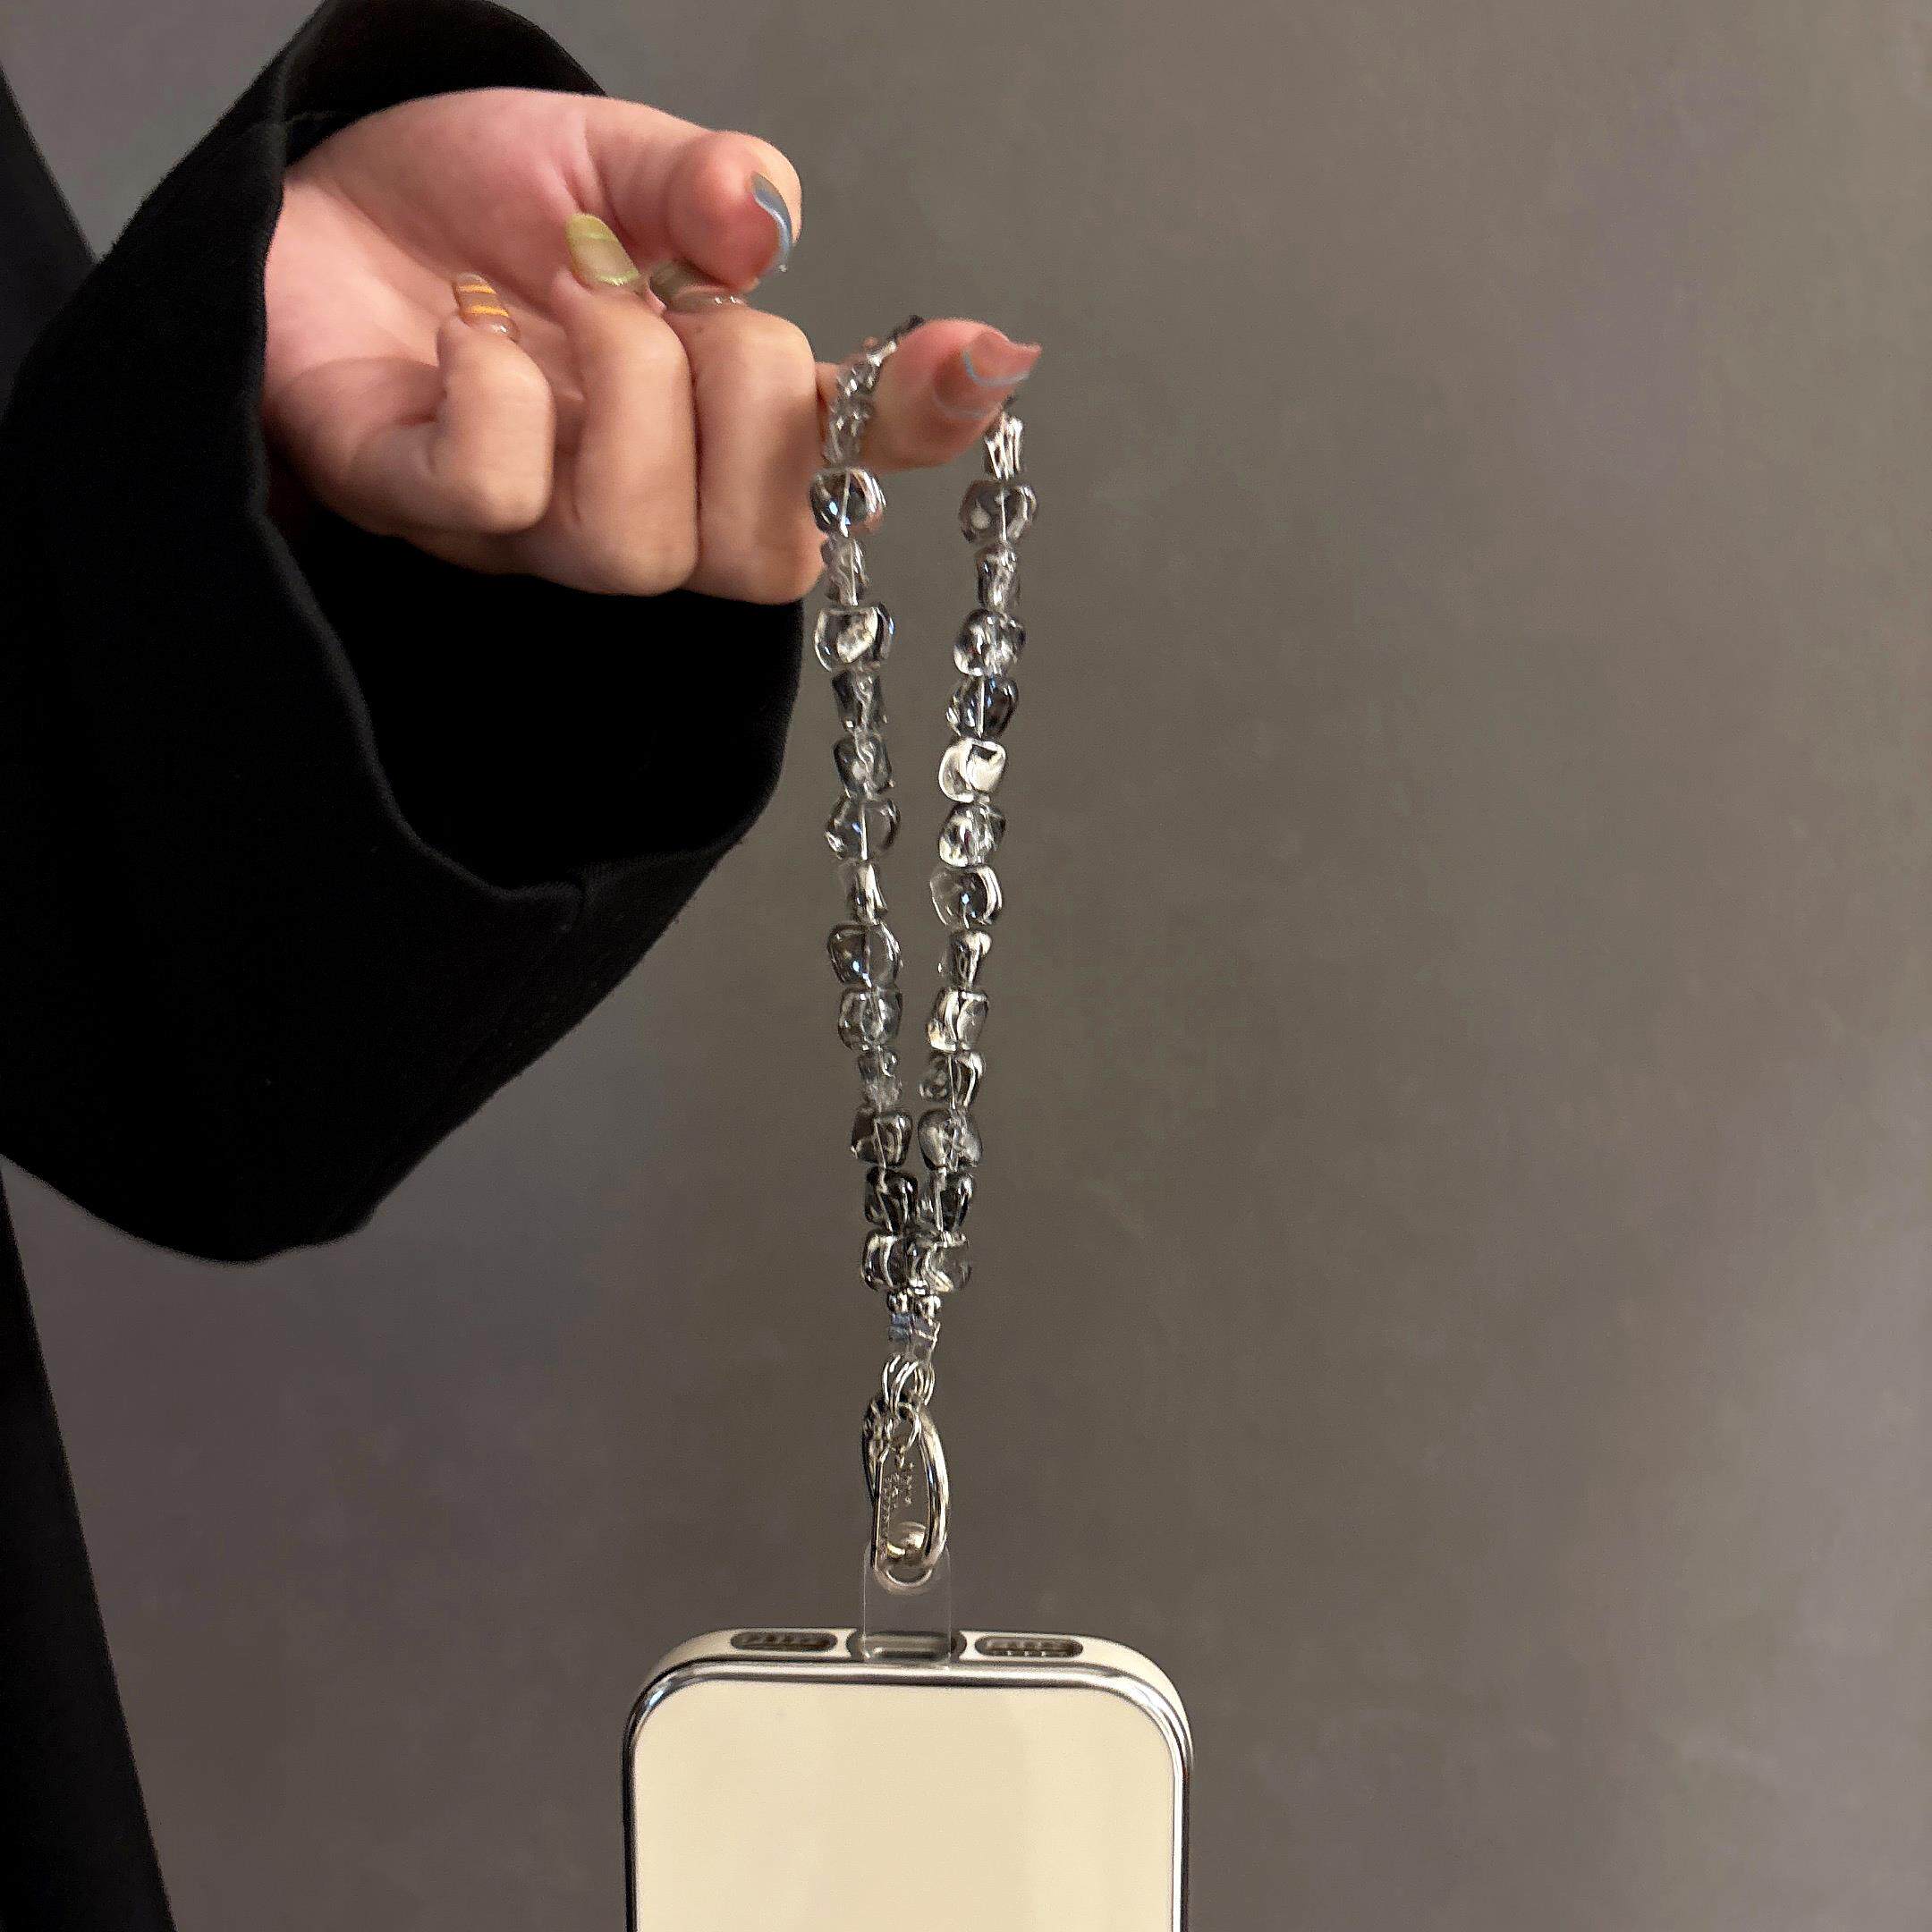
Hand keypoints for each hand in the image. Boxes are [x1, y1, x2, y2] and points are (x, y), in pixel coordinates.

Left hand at [262, 88, 1040, 598]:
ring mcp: (532, 526)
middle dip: (744, 401)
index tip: (980, 352)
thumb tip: (766, 230)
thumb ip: (700, 186)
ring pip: (639, 550)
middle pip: (764, 556)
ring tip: (559, 307)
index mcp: (715, 424)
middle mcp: (642, 499)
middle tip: (662, 298)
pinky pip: (502, 498)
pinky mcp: (417, 507)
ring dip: (623, 392)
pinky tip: (463, 337)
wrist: (312, 201)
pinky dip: (499, 398)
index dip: (921, 425)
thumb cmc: (471, 203)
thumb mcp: (609, 160)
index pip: (849, 465)